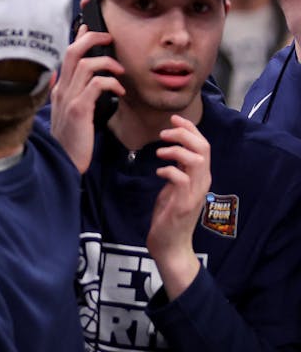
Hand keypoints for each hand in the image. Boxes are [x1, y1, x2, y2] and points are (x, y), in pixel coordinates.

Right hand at [49, 19, 124, 172]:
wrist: (63, 162)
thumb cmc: (71, 140)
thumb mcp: (66, 114)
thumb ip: (67, 95)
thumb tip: (65, 79)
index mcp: (59, 88)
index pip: (67, 54)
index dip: (79, 36)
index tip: (91, 26)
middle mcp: (60, 89)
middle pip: (72, 51)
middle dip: (92, 38)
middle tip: (109, 37)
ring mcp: (68, 98)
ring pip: (85, 64)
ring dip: (107, 62)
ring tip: (120, 70)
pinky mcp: (78, 109)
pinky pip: (96, 85)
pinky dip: (111, 82)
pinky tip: (120, 91)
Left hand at [146, 115, 209, 296]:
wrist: (170, 244)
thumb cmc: (169, 214)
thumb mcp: (174, 186)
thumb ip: (177, 169)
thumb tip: (172, 150)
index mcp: (200, 177)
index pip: (203, 146)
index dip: (190, 129)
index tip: (174, 118)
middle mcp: (202, 183)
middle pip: (204, 148)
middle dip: (185, 134)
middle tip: (165, 132)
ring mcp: (195, 194)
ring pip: (197, 161)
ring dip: (176, 150)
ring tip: (159, 151)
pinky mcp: (184, 204)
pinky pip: (182, 179)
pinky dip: (169, 170)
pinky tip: (158, 172)